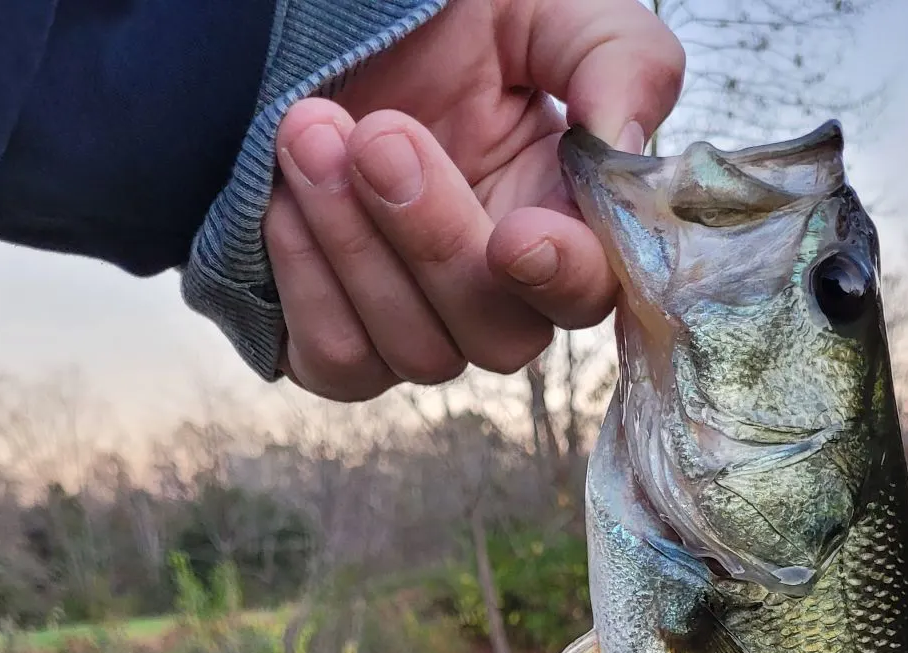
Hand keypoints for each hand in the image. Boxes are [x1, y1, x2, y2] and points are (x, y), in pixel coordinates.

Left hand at [265, 0, 682, 399]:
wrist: (306, 28)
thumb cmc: (445, 21)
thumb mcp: (545, 7)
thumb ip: (619, 61)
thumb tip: (623, 146)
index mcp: (565, 225)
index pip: (590, 292)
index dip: (559, 276)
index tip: (515, 236)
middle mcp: (500, 297)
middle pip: (499, 337)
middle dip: (433, 241)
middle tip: (379, 137)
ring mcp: (422, 328)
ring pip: (417, 352)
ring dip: (357, 246)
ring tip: (309, 132)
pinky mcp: (342, 347)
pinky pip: (337, 361)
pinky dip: (309, 283)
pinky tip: (284, 200)